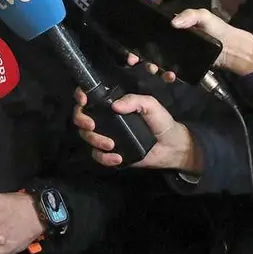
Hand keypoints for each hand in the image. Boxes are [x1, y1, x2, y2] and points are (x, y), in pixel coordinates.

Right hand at [73, 88, 201, 171]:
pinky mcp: (110, 153)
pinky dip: (104, 158)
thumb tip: (115, 105)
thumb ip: (134, 101)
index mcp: (113, 105)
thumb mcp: (151, 105)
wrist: (172, 146)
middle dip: (81, 120)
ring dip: (94, 140)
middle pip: (81, 117)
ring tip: (111, 145)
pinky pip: (98, 155)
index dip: (80, 96)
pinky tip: (117, 158)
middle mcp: (106, 119)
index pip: (90, 97)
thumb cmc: (161, 121)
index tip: (84, 100)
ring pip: (87, 137)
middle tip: (92, 125)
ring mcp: (106, 136)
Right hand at [127, 7, 252, 79]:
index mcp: (172, 29)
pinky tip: (170, 76)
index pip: (151, 33)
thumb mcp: (205, 16)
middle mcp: (171, 43)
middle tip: (135, 61)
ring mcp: (177, 56)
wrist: (233, 49)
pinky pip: (171, 72)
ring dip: (153, 67)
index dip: (139, 40)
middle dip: (140, 56)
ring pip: (158, 63)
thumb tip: (173, 22)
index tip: (132, 48)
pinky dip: (167, 75)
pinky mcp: (184, 68)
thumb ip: (190, 16)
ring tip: (157, 70)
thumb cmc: (218, 29)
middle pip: (150, 50)